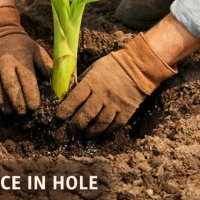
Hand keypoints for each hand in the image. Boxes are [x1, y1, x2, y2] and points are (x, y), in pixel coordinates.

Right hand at [0, 6, 52, 114]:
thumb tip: (52, 84)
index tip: (35, 106)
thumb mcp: (35, 50)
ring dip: (3, 103)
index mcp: (20, 58)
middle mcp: (4, 64)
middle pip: (10, 86)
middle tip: (24, 112)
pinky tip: (0, 105)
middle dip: (18, 102)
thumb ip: (44, 66)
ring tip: (11, 112)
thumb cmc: (20, 44)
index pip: (26, 79)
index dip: (31, 95)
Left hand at [56, 33, 176, 134]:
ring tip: (84, 133)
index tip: (59, 117)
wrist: (140, 65)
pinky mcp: (127, 109)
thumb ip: (81, 82)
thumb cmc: (112, 66)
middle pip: (86, 114)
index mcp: (92, 82)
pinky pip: (115, 125)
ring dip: (90, 131)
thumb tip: (67, 96)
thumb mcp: (93, 69)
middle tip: (71, 129)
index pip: (75, 98)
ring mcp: (116, 103)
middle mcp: (103, 94)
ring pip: (100, 123)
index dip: (65, 110)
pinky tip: (100, 132)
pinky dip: (106, 131)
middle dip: (76, 125)